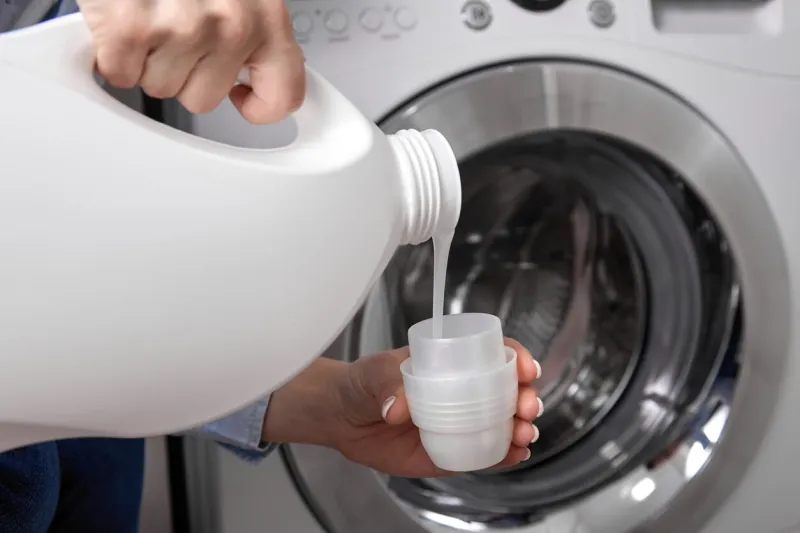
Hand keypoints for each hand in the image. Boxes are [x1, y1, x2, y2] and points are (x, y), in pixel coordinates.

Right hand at [78, 0, 304, 122]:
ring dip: (150, 58)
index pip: (284, 94)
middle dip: (185, 70)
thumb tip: (259, 77)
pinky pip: (121, 74)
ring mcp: (181, 28)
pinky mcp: (131, 28)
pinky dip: (115, 53)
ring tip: (152, 13)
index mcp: (267, 16)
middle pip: (205, 98)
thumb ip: (254, 31)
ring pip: (163, 87)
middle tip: (174, 26)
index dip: (259, 104)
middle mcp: (232, 24)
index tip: (244, 97)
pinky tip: (125, 19)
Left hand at [263, 339, 542, 476]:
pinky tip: (515, 455)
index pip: (494, 354)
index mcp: (451, 362)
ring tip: (523, 434)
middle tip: (526, 407)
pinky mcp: (450, 452)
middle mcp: (462, 391)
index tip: (526, 368)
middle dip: (526, 397)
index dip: (516, 358)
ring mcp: (459, 422)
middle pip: (507, 391)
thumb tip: (396, 408)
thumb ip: (383, 384)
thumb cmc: (360, 383)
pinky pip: (483, 454)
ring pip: (502, 424)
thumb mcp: (371, 374)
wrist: (342, 418)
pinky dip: (503, 456)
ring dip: (521, 427)